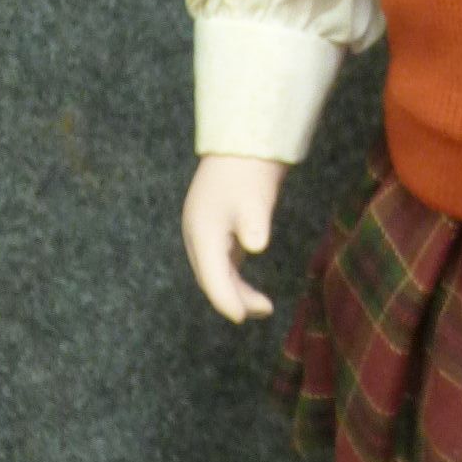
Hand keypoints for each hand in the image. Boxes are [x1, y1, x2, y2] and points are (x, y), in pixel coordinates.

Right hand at [182, 153, 288, 322]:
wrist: (243, 143)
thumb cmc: (250, 172)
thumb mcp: (255, 199)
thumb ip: (255, 225)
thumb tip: (256, 246)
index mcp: (202, 232)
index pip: (211, 276)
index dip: (226, 300)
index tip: (242, 317)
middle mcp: (197, 235)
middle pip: (210, 278)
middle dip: (234, 299)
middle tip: (264, 311)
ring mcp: (203, 231)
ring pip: (214, 271)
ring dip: (235, 291)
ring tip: (263, 306)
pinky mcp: (214, 228)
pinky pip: (220, 262)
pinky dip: (233, 277)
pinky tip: (250, 288)